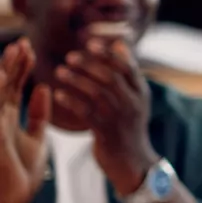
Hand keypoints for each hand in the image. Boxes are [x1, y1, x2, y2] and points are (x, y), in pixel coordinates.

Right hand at [0, 41, 50, 202]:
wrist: (12, 200)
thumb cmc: (20, 174)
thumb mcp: (35, 140)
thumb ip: (39, 115)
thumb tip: (44, 87)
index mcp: (6, 118)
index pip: (12, 86)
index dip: (20, 67)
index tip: (30, 47)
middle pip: (3, 85)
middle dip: (12, 63)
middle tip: (24, 42)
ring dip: (5, 72)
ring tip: (17, 51)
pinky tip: (4, 77)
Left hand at [51, 39, 158, 196]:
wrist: (131, 159)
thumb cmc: (129, 124)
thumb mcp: (136, 97)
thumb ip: (128, 72)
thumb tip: (119, 43)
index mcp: (141, 92)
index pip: (127, 67)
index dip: (109, 54)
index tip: (91, 43)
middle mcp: (132, 103)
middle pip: (110, 78)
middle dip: (89, 65)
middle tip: (70, 57)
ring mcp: (119, 118)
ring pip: (97, 93)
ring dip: (77, 80)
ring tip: (60, 72)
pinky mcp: (105, 132)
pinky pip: (86, 113)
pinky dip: (72, 102)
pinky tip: (59, 95)